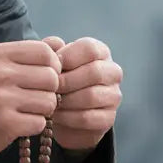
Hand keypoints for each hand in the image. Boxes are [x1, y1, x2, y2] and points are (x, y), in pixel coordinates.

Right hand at [0, 40, 61, 162]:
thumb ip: (26, 52)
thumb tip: (59, 43)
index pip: (44, 52)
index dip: (52, 65)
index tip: (44, 76)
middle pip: (51, 78)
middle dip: (50, 90)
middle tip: (36, 97)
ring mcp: (2, 99)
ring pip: (49, 102)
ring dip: (43, 110)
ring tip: (27, 110)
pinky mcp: (6, 123)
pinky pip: (40, 123)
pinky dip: (34, 126)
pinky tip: (20, 124)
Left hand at [42, 36, 120, 153]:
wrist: (63, 114)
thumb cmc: (58, 80)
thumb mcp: (52, 63)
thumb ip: (50, 50)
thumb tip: (54, 43)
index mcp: (100, 52)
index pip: (90, 49)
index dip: (67, 57)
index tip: (50, 67)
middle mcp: (112, 72)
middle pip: (94, 72)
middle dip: (66, 81)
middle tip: (49, 88)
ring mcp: (113, 96)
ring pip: (91, 96)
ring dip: (66, 101)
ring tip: (50, 102)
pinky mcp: (109, 118)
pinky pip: (88, 117)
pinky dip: (68, 117)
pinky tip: (56, 115)